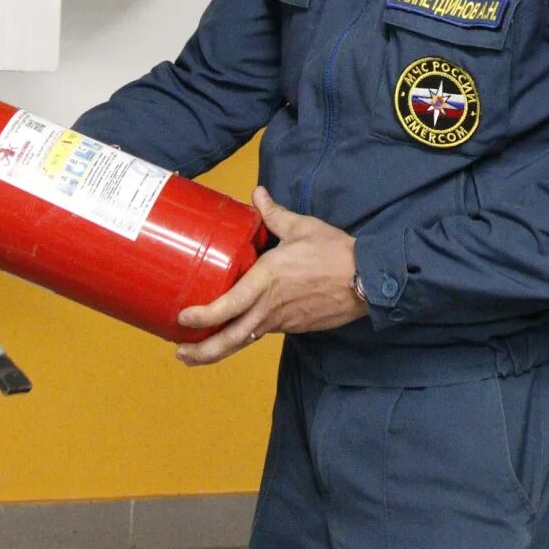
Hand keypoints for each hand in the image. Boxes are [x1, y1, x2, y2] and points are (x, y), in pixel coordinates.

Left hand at [175, 188, 366, 365]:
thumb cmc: (335, 253)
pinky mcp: (294, 326)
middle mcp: (269, 307)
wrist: (367, 279)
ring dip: (220, 349)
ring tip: (199, 352)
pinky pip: (264, 333)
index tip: (182, 318)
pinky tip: (237, 331)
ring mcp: (282, 321)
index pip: (226, 307)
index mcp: (266, 280)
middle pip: (230, 339)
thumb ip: (274, 214)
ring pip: (245, 340)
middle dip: (202, 352)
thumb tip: (257, 194)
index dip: (201, 317)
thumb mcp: (301, 227)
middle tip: (180, 354)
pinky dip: (244, 337)